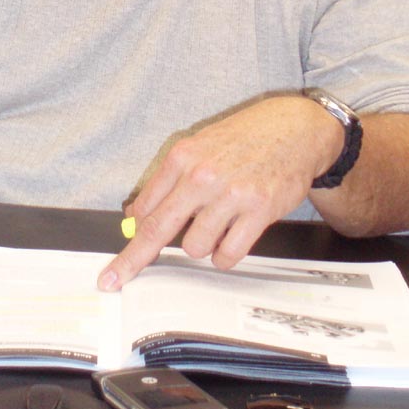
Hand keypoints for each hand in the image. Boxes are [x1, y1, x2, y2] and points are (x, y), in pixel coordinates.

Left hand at [97, 95, 341, 290]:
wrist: (294, 129)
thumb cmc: (244, 139)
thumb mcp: (199, 146)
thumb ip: (169, 179)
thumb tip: (136, 215)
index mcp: (183, 157)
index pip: (145, 209)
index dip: (128, 241)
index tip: (115, 266)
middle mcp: (202, 175)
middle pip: (158, 230)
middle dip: (132, 261)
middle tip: (115, 280)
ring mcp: (231, 194)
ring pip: (195, 247)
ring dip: (202, 246)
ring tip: (218, 225)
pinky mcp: (259, 210)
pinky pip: (228, 254)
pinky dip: (225, 255)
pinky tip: (233, 236)